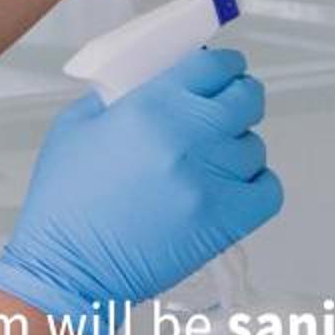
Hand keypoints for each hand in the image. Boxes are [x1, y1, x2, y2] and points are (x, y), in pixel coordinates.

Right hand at [0, 48, 281, 334]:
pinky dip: (256, 184)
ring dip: (237, 146)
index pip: (216, 65)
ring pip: (255, 145)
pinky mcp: (227, 222)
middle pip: (247, 98)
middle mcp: (190, 138)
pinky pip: (269, 189)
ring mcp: (213, 181)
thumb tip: (159, 82)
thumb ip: (120, 95)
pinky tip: (229, 187)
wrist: (68, 269)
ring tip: (210, 160)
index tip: (223, 71)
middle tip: (223, 108)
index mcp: (152, 107)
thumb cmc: (65, 205)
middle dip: (238, 97)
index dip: (224, 65)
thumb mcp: (76, 126)